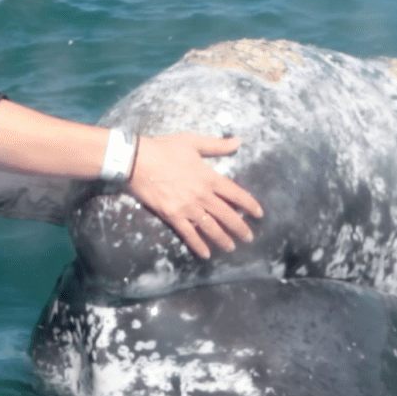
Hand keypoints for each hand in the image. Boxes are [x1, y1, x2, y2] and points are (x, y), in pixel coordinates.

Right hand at [127, 134, 263, 258]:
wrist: (137, 161)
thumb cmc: (165, 148)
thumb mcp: (193, 141)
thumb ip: (217, 145)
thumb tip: (238, 141)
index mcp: (209, 177)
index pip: (236, 194)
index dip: (249, 204)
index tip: (258, 214)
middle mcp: (202, 195)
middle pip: (227, 214)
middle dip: (240, 227)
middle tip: (249, 238)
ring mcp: (187, 207)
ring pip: (211, 227)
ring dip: (223, 239)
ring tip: (231, 247)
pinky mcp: (172, 215)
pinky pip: (188, 234)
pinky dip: (198, 245)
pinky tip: (206, 254)